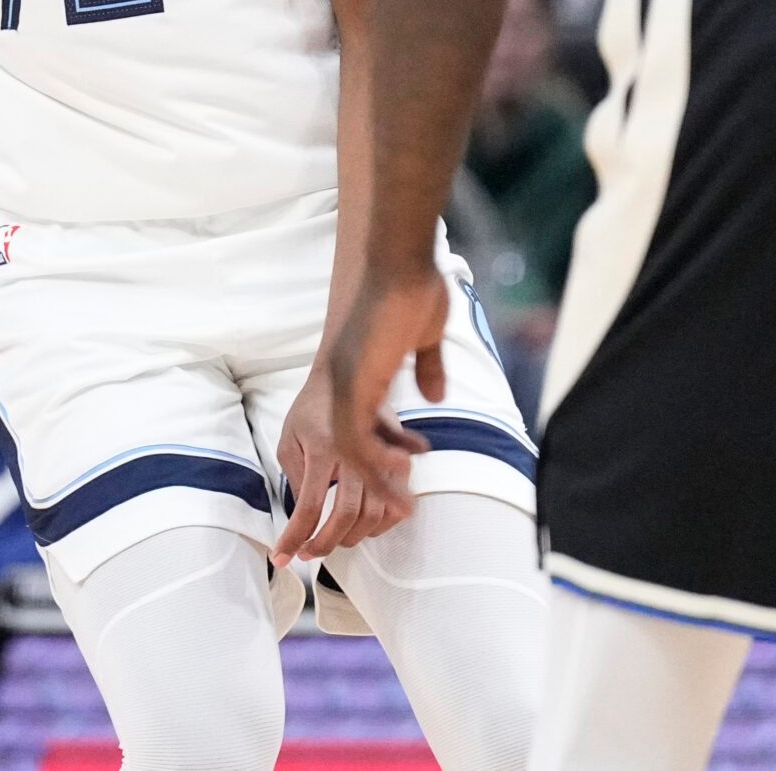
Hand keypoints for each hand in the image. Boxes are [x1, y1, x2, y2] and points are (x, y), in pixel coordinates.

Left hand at [270, 364, 408, 565]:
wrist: (345, 373)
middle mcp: (357, 451)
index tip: (282, 557)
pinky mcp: (400, 458)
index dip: (295, 537)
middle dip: (326, 543)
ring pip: (376, 513)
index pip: (310, 505)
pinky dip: (381, 525)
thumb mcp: (290, 440)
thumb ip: (296, 478)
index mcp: (324, 446)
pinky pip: (397, 503)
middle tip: (309, 553)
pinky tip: (362, 529)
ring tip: (332, 541)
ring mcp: (384, 454)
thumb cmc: (311, 410)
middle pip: (348, 514)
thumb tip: (304, 514)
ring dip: (353, 537)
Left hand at [323, 266, 447, 511]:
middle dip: (354, 493)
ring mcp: (343, 385)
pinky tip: (401, 477)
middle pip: (339, 454)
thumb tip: (436, 396)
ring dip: (371, 484)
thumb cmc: (415, 290)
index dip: (371, 465)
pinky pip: (355, 438)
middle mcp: (340, 386)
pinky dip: (376, 462)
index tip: (396, 486)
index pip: (353, 435)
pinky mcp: (353, 383)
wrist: (402, 259)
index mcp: (354, 377)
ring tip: (401, 507)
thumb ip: (426, 369)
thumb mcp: (423, 338)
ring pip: (346, 454)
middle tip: (382, 516)